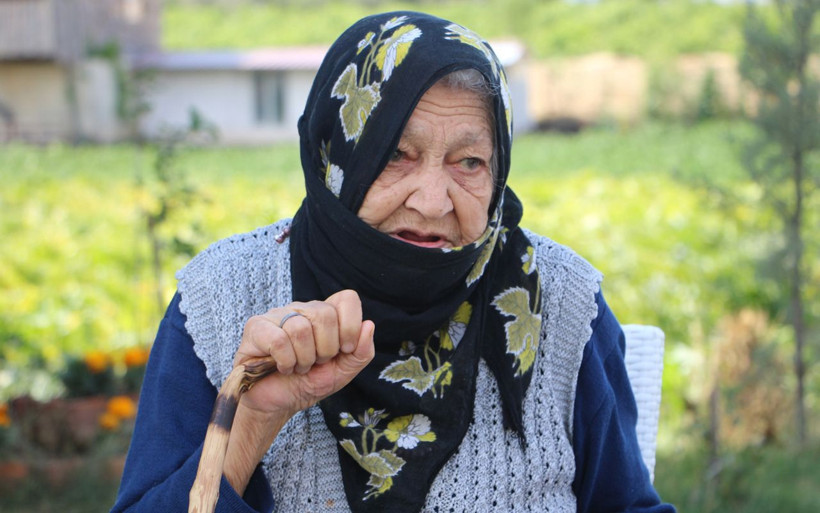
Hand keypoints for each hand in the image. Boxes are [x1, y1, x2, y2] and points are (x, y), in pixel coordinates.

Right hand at [223, 289, 373, 493]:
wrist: (278, 404)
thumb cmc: (309, 384)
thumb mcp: (343, 372)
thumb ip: (362, 352)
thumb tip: (369, 325)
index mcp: (325, 314)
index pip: (347, 298)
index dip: (350, 326)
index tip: (345, 349)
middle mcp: (302, 308)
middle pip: (325, 314)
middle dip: (326, 349)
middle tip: (316, 363)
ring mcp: (277, 315)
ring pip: (300, 328)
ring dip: (303, 359)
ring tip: (298, 367)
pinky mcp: (256, 327)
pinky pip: (278, 340)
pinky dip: (285, 362)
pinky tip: (282, 368)